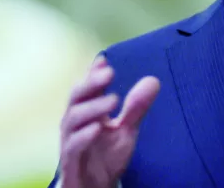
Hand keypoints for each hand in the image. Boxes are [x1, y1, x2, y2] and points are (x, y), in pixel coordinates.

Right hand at [59, 56, 159, 187]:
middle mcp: (75, 124)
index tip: (104, 60)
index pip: (87, 88)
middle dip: (91, 83)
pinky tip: (98, 127)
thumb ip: (136, 108)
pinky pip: (72, 147)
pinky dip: (83, 136)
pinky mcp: (70, 162)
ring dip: (92, 107)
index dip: (92, 73)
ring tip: (113, 100)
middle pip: (76, 97)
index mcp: (87, 113)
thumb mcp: (126, 131)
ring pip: (71, 119)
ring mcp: (70, 142)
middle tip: (109, 73)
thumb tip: (153, 80)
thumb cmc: (106, 158)